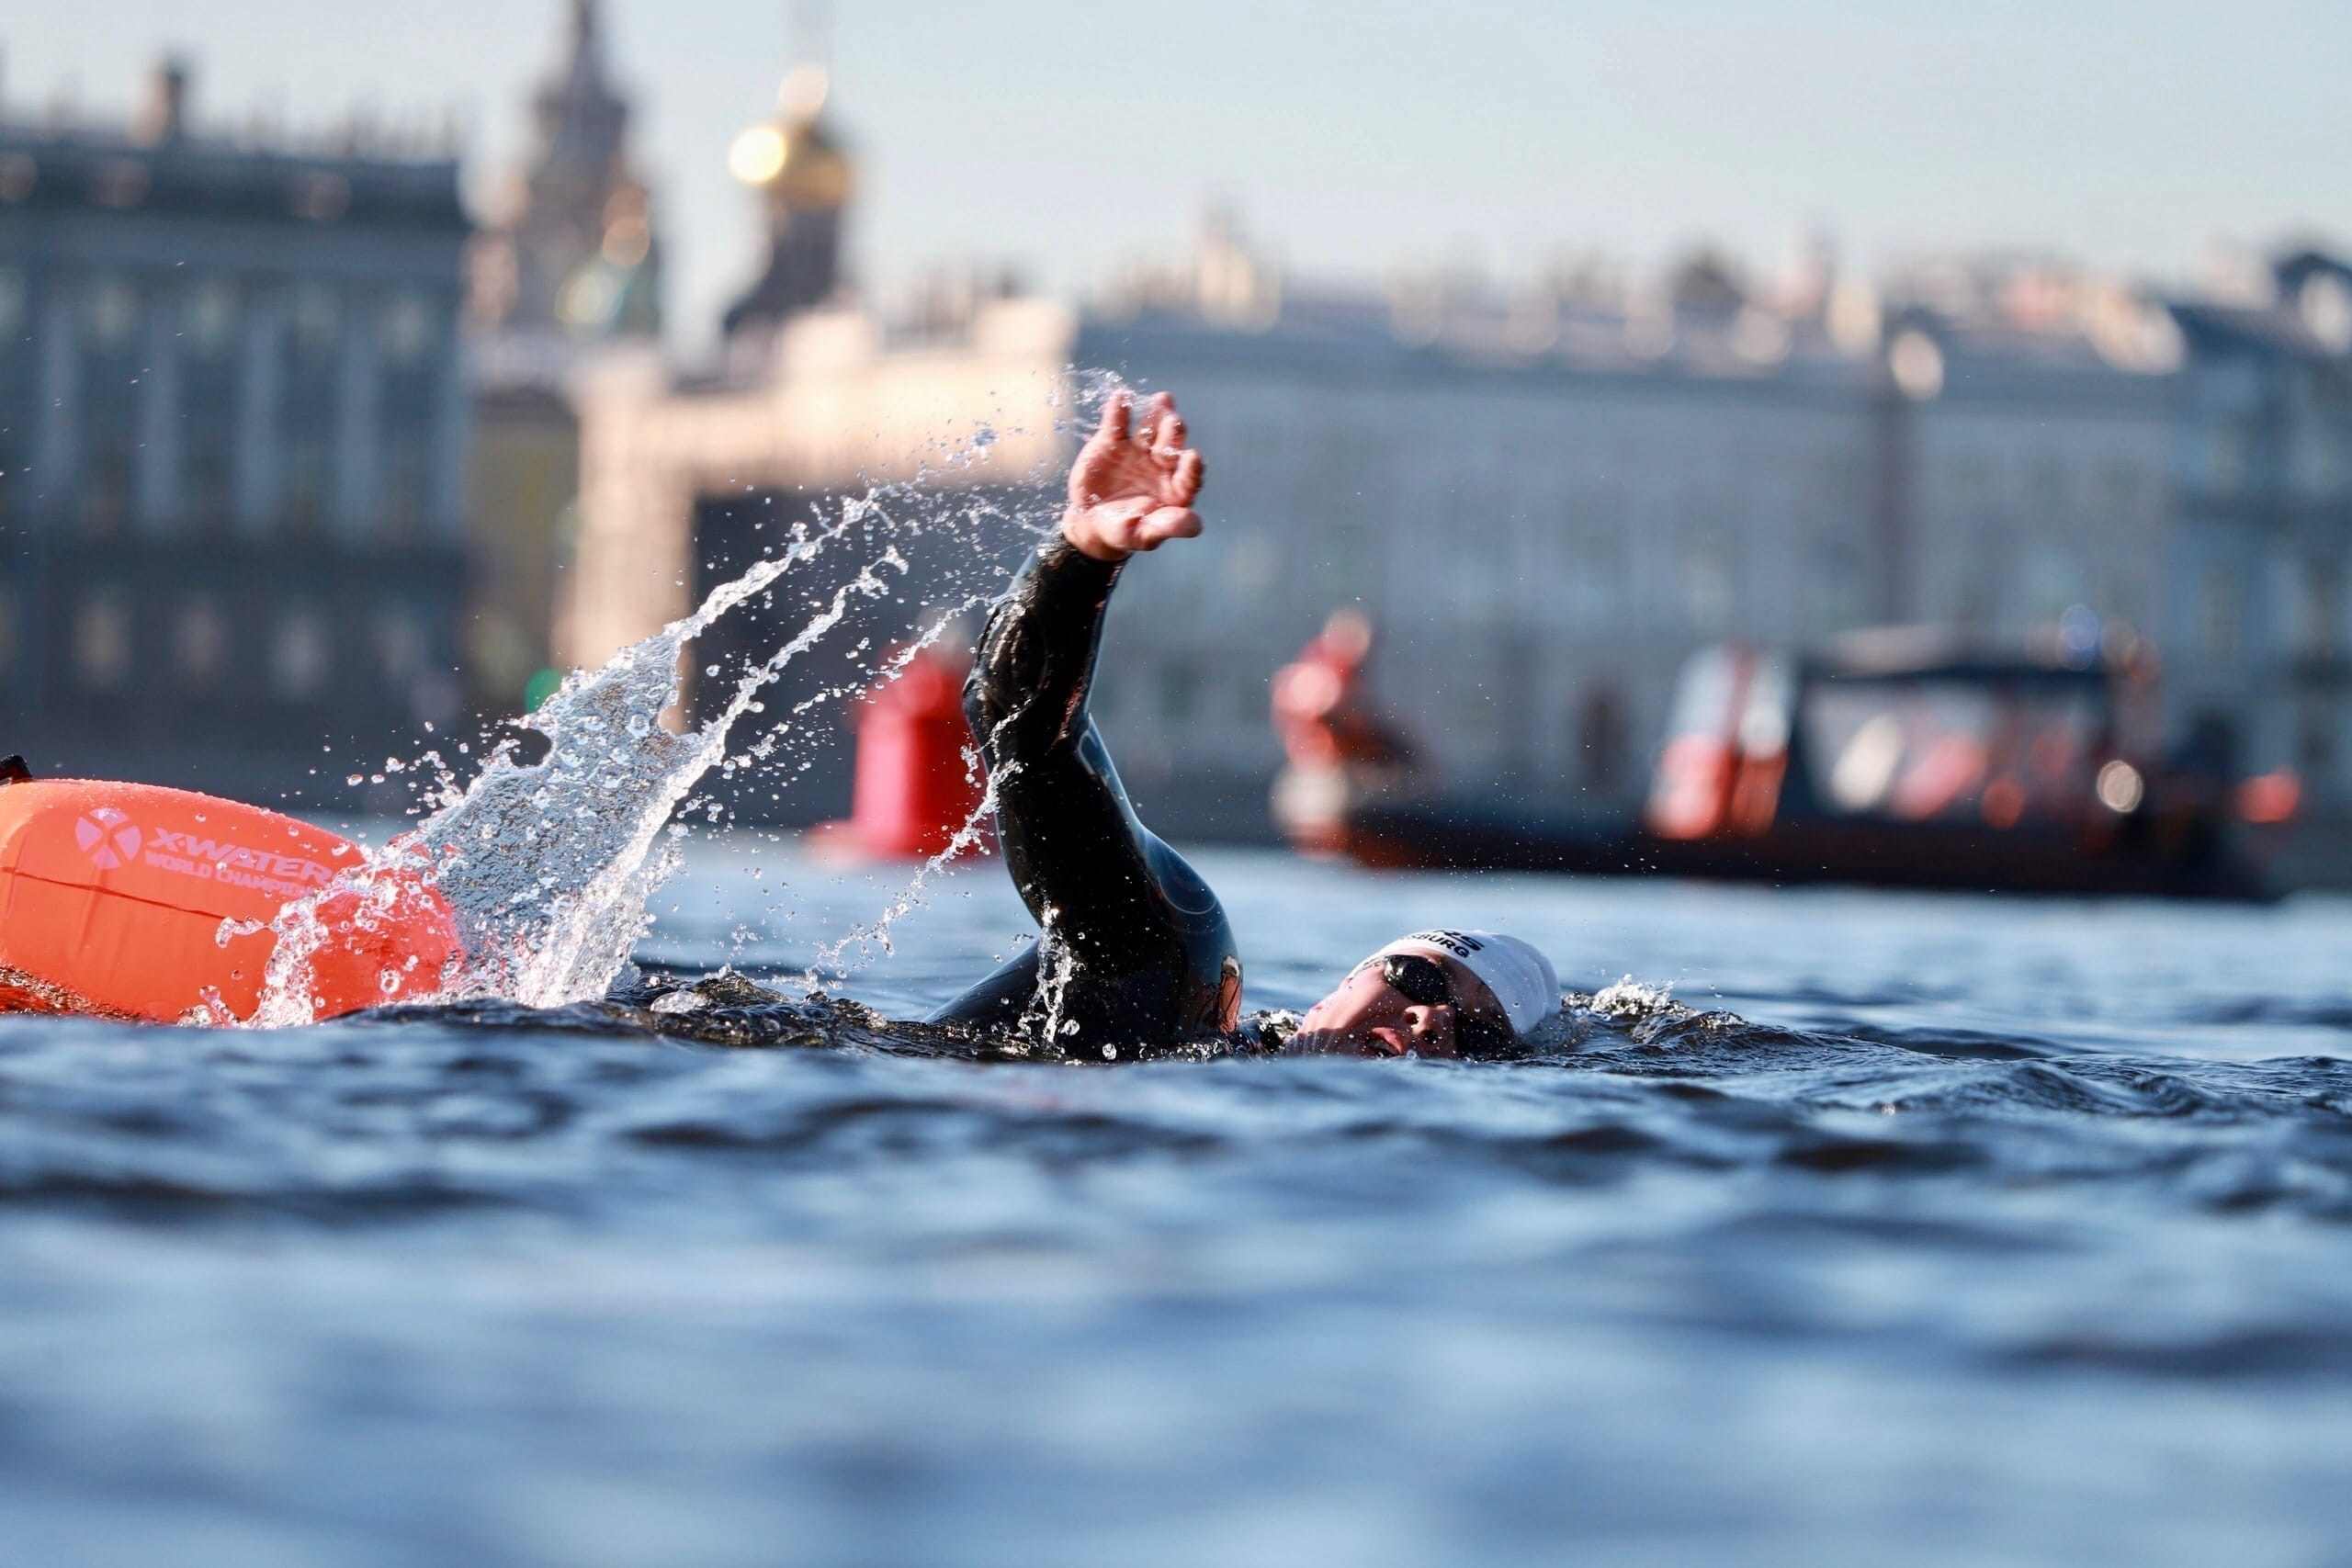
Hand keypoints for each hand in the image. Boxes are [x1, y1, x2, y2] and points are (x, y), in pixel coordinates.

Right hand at [1062, 389, 1205, 562]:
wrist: (1090, 521)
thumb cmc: (1123, 532)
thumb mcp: (1144, 534)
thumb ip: (1169, 526)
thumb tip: (1196, 524)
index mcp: (1175, 487)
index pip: (1188, 475)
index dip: (1192, 467)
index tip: (1193, 456)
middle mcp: (1161, 464)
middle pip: (1171, 444)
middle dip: (1174, 433)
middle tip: (1174, 421)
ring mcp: (1137, 450)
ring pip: (1149, 429)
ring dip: (1156, 415)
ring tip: (1162, 400)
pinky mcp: (1112, 441)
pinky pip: (1116, 424)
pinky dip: (1118, 411)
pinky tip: (1121, 397)